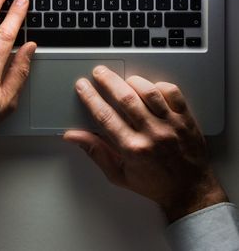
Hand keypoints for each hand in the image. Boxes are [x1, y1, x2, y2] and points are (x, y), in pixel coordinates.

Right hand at [64, 66, 227, 221]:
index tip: (83, 87)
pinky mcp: (185, 119)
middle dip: (108, 81)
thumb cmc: (153, 183)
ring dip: (132, 81)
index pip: (105, 116)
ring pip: (148, 92)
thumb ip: (95, 152)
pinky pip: (172, 93)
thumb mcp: (118, 174)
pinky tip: (150, 88)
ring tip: (123, 79)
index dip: (90, 98)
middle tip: (99, 72)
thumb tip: (74, 136)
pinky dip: (159, 85)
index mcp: (132, 149)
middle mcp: (151, 134)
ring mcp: (170, 125)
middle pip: (126, 99)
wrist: (189, 189)